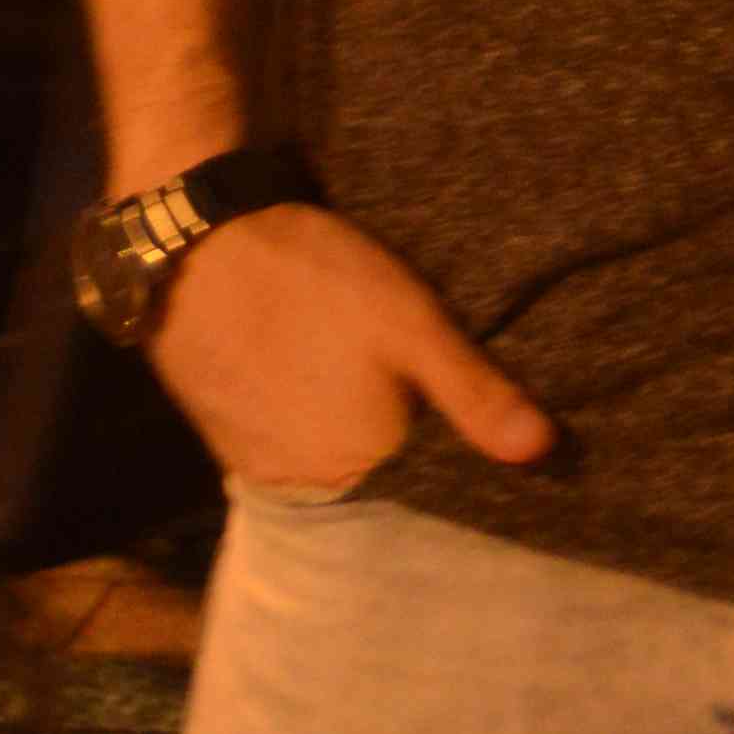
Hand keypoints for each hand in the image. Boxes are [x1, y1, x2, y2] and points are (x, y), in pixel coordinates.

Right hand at [148, 202, 555, 501]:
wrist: (192, 244)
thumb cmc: (310, 277)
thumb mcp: (409, 320)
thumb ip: (473, 391)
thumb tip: (541, 451)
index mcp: (363, 469)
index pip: (426, 490)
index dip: (447, 458)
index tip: (460, 425)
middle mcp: (310, 488)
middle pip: (373, 484)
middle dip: (399, 451)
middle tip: (404, 393)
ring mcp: (261, 470)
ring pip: (328, 469)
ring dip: (346, 441)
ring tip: (355, 386)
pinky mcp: (226, 444)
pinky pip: (285, 453)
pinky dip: (305, 430)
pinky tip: (314, 386)